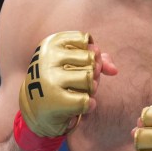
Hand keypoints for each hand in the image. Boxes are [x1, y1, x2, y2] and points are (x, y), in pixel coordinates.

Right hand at [14, 31, 115, 150]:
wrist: (37, 108)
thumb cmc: (61, 80)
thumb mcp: (75, 64)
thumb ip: (98, 60)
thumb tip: (114, 70)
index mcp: (51, 43)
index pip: (87, 42)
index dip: (91, 54)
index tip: (80, 64)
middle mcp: (48, 58)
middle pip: (91, 60)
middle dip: (93, 73)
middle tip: (81, 82)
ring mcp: (50, 79)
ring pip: (89, 79)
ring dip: (92, 89)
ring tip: (82, 92)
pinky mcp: (54, 100)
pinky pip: (86, 100)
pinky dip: (90, 104)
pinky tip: (82, 105)